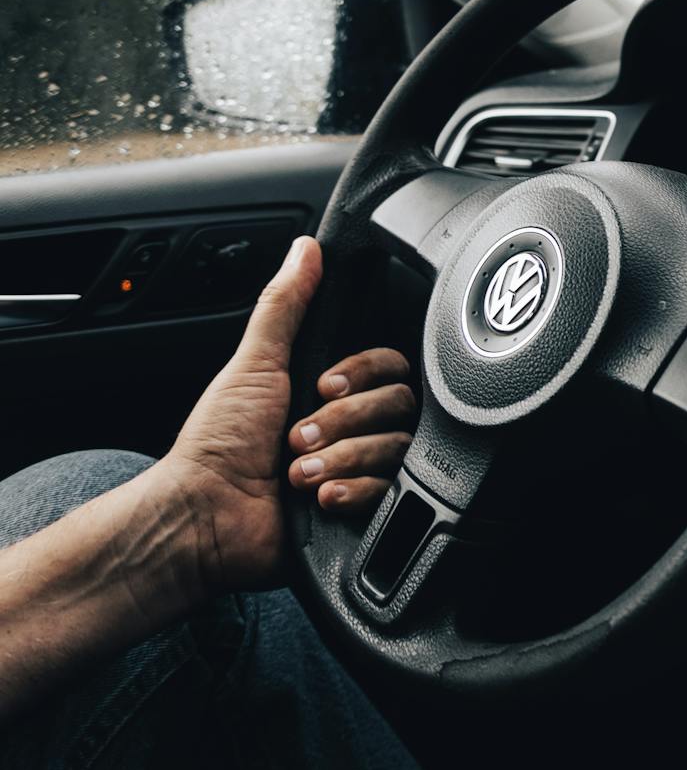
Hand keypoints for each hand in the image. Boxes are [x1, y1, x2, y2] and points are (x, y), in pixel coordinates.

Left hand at [151, 236, 415, 591]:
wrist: (204, 519)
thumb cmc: (216, 445)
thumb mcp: (253, 364)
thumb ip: (285, 305)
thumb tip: (305, 250)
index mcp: (330, 390)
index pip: (388, 365)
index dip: (361, 373)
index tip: (322, 385)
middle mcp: (350, 427)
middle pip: (398, 404)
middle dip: (344, 421)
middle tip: (298, 436)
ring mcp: (358, 468)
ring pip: (395, 447)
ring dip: (341, 457)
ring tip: (298, 472)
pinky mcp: (364, 510)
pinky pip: (390, 491)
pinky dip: (352, 491)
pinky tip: (318, 497)